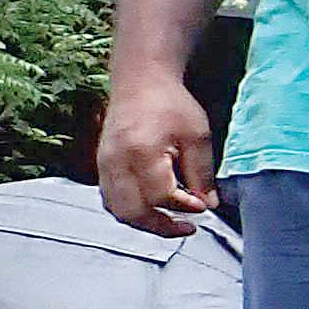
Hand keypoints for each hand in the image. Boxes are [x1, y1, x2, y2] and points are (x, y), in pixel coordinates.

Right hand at [96, 74, 216, 236]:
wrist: (140, 81)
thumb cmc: (171, 104)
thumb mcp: (197, 136)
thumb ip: (202, 173)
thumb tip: (208, 204)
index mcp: (141, 152)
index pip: (159, 196)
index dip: (183, 207)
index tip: (202, 206)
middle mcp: (116, 162)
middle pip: (132, 212)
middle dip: (161, 226)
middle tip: (187, 227)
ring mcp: (104, 164)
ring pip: (117, 210)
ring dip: (145, 222)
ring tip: (171, 221)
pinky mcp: (101, 165)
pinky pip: (110, 199)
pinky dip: (131, 210)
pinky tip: (153, 208)